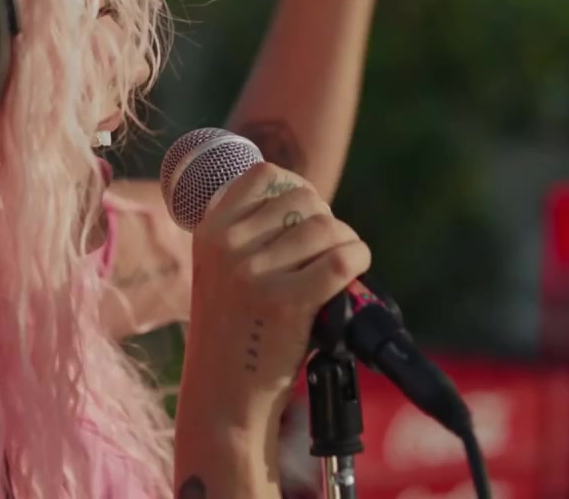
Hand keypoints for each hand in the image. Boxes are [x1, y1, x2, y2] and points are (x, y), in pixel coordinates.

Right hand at [178, 163, 371, 435]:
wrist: (224, 393)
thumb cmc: (234, 331)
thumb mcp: (219, 271)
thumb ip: (248, 234)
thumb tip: (308, 199)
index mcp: (209, 231)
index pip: (264, 175)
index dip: (296, 187)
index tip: (306, 212)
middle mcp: (228, 247)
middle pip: (304, 199)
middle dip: (326, 219)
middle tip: (326, 249)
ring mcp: (255, 274)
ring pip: (327, 227)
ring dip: (346, 241)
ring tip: (341, 264)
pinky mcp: (287, 302)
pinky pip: (342, 257)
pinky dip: (359, 258)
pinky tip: (355, 269)